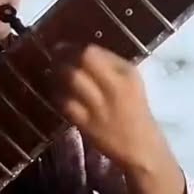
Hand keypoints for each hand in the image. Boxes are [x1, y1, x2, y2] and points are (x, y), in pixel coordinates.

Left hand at [50, 43, 166, 171]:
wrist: (140, 147)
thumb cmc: (135, 110)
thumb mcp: (131, 82)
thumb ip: (110, 64)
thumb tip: (82, 51)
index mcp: (126, 74)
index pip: (93, 52)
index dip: (74, 48)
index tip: (65, 47)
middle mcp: (113, 86)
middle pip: (81, 61)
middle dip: (62, 56)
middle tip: (53, 56)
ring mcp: (98, 106)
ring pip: (71, 79)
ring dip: (57, 73)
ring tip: (53, 72)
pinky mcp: (86, 123)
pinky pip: (65, 103)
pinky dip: (58, 94)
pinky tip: (57, 92)